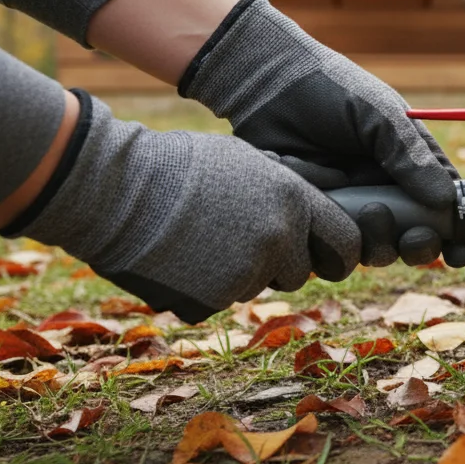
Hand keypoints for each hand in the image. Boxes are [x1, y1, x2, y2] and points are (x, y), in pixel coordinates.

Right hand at [5, 91, 360, 322]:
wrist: (117, 191)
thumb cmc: (180, 167)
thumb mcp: (249, 163)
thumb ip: (289, 194)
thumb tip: (320, 212)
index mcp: (294, 201)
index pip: (347, 243)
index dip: (338, 253)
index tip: (330, 256)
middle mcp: (280, 239)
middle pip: (300, 271)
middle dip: (280, 263)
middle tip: (239, 239)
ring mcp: (248, 272)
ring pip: (258, 286)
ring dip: (240, 273)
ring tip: (202, 239)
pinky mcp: (214, 300)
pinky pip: (222, 300)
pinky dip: (206, 287)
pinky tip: (181, 259)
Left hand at [179, 0, 464, 266]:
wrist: (267, 87)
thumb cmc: (331, 90)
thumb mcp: (379, 115)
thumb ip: (411, 156)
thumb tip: (446, 200)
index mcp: (410, 166)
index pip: (446, 208)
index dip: (460, 234)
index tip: (463, 248)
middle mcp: (384, 192)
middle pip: (414, 240)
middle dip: (420, 247)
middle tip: (413, 237)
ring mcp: (349, 208)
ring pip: (375, 252)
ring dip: (380, 244)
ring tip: (369, 212)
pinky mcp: (313, 219)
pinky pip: (330, 250)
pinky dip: (334, 239)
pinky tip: (329, 207)